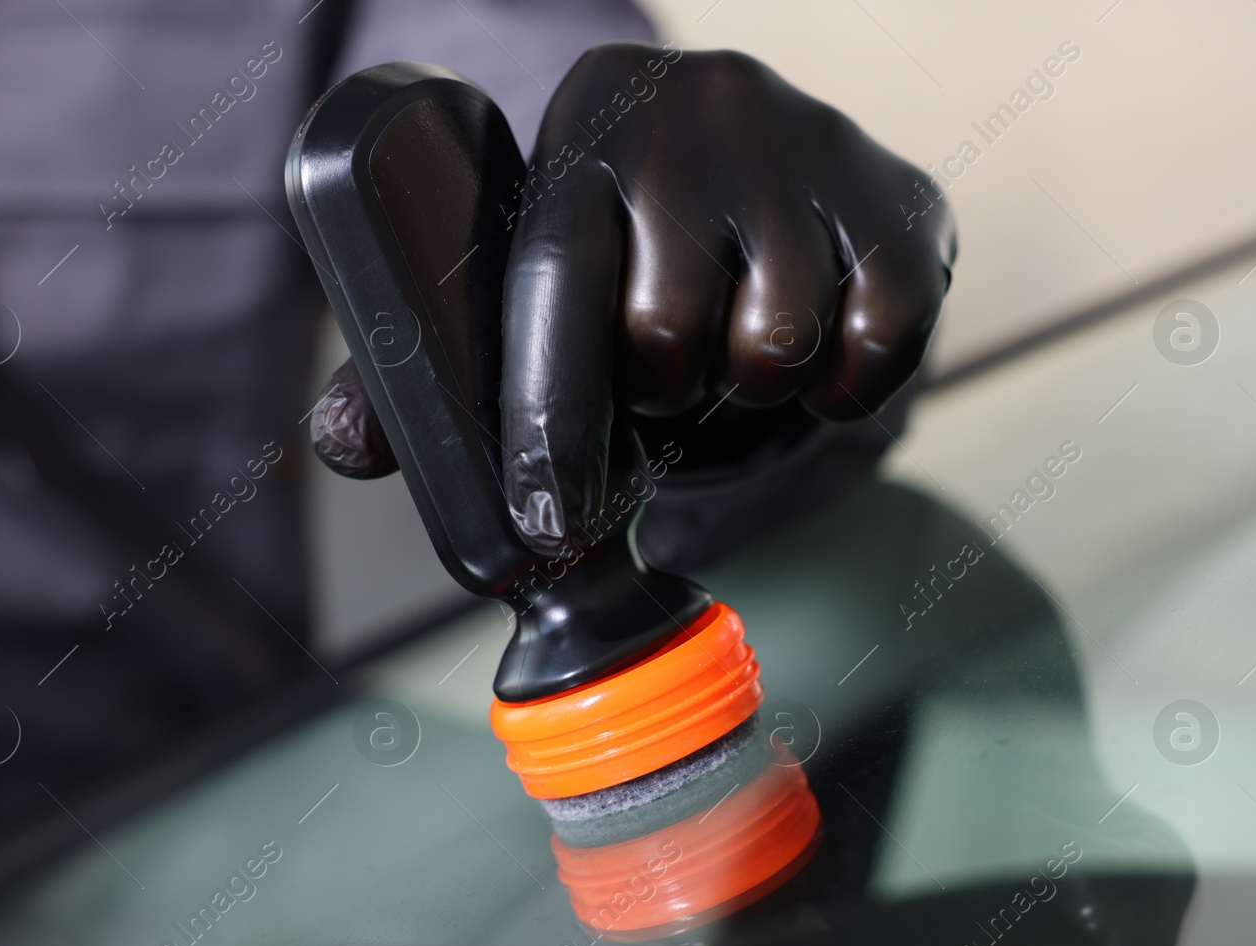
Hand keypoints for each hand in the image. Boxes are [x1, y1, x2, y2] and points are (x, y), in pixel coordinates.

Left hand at [313, 43, 955, 555]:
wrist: (774, 168)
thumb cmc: (630, 244)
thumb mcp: (529, 279)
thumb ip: (431, 366)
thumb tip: (348, 446)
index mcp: (586, 121)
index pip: (555, 280)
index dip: (547, 418)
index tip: (544, 524)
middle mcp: (702, 111)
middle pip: (667, 333)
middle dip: (658, 397)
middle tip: (662, 382)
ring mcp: (815, 146)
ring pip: (774, 346)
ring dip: (745, 392)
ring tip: (732, 354)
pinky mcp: (907, 202)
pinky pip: (872, 352)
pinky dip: (841, 388)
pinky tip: (814, 343)